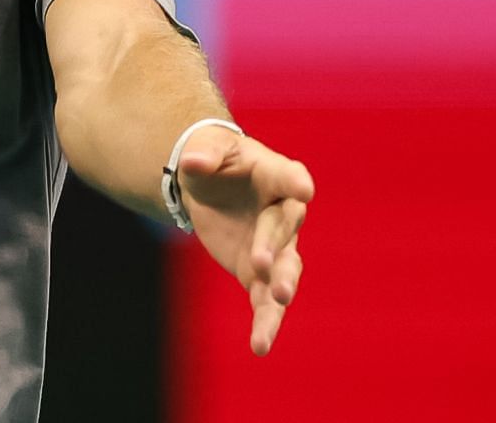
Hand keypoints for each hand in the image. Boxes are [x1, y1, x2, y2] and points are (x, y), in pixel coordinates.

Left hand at [178, 128, 314, 355]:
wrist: (209, 185)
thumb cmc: (214, 157)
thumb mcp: (206, 148)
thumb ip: (202, 153)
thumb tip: (192, 162)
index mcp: (276, 175)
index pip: (290, 178)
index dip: (295, 183)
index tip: (303, 189)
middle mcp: (285, 214)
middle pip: (283, 230)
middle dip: (273, 247)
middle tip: (262, 263)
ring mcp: (276, 248)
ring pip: (286, 271)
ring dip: (282, 286)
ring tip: (278, 302)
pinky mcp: (259, 274)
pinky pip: (265, 301)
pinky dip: (265, 323)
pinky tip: (260, 347)